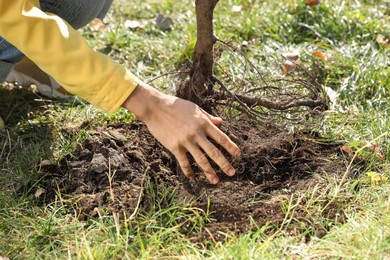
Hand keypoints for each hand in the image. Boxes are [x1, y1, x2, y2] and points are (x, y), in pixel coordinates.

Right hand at [122, 82, 239, 183]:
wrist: (156, 107)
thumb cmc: (176, 105)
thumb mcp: (194, 108)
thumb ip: (208, 116)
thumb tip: (220, 121)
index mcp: (204, 123)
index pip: (221, 138)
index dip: (231, 147)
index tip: (238, 155)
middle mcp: (197, 133)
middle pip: (214, 152)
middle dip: (224, 164)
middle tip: (232, 173)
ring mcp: (186, 141)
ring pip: (201, 160)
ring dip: (209, 172)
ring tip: (215, 181)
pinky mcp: (175, 147)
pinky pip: (184, 162)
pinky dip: (189, 171)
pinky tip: (193, 177)